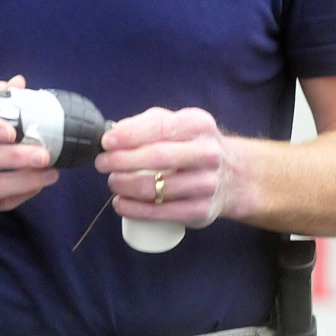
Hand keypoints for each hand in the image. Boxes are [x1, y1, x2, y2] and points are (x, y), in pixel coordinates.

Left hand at [95, 107, 245, 227]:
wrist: (234, 175)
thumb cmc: (191, 145)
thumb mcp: (177, 123)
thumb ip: (147, 123)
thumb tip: (114, 132)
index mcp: (198, 125)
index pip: (160, 127)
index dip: (129, 135)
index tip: (106, 142)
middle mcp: (207, 153)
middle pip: (158, 158)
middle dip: (123, 161)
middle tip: (102, 164)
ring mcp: (207, 184)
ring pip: (158, 188)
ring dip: (126, 186)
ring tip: (112, 182)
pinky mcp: (202, 210)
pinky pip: (163, 212)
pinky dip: (135, 209)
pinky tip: (120, 204)